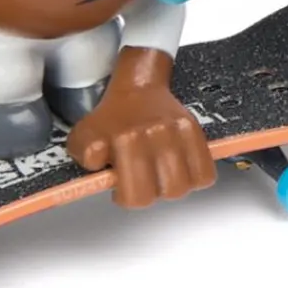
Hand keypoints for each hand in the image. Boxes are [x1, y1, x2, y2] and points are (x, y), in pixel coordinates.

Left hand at [69, 81, 214, 208]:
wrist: (138, 89)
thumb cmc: (112, 119)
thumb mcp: (82, 138)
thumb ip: (84, 160)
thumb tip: (102, 171)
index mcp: (125, 139)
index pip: (136, 195)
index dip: (128, 198)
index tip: (123, 190)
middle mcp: (155, 135)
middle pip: (168, 191)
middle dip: (153, 193)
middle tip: (143, 184)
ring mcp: (178, 133)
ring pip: (187, 185)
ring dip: (174, 186)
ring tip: (161, 178)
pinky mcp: (196, 132)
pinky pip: (206, 172)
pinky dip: (196, 179)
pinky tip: (181, 172)